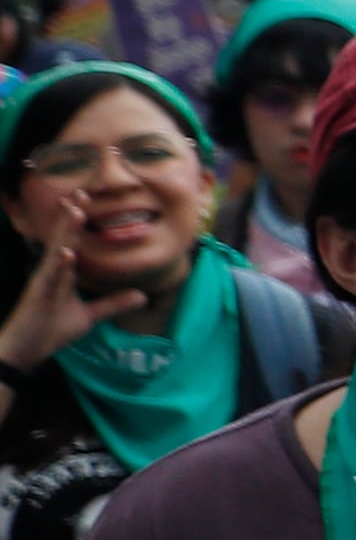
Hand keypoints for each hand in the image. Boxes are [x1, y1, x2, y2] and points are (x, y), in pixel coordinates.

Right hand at [0, 199, 145, 373]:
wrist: (28, 349)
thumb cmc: (51, 329)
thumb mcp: (90, 316)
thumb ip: (113, 304)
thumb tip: (143, 296)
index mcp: (62, 272)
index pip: (71, 240)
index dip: (78, 221)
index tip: (87, 198)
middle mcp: (51, 271)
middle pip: (62, 237)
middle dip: (71, 215)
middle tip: (81, 191)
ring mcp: (43, 281)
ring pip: (56, 251)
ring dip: (65, 231)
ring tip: (76, 210)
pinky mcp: (38, 296)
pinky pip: (49, 278)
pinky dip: (59, 265)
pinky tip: (66, 253)